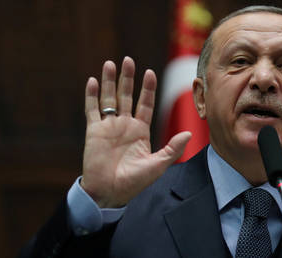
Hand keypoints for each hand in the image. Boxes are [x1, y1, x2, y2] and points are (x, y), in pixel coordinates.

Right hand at [81, 57, 190, 207]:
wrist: (110, 192)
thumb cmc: (134, 182)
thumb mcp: (157, 165)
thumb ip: (172, 149)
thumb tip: (189, 134)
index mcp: (140, 130)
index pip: (145, 104)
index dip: (147, 89)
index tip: (150, 73)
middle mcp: (125, 125)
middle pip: (126, 95)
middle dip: (127, 78)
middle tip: (128, 60)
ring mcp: (108, 126)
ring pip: (109, 98)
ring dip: (109, 81)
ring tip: (110, 63)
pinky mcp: (94, 131)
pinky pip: (92, 110)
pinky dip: (92, 96)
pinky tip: (94, 81)